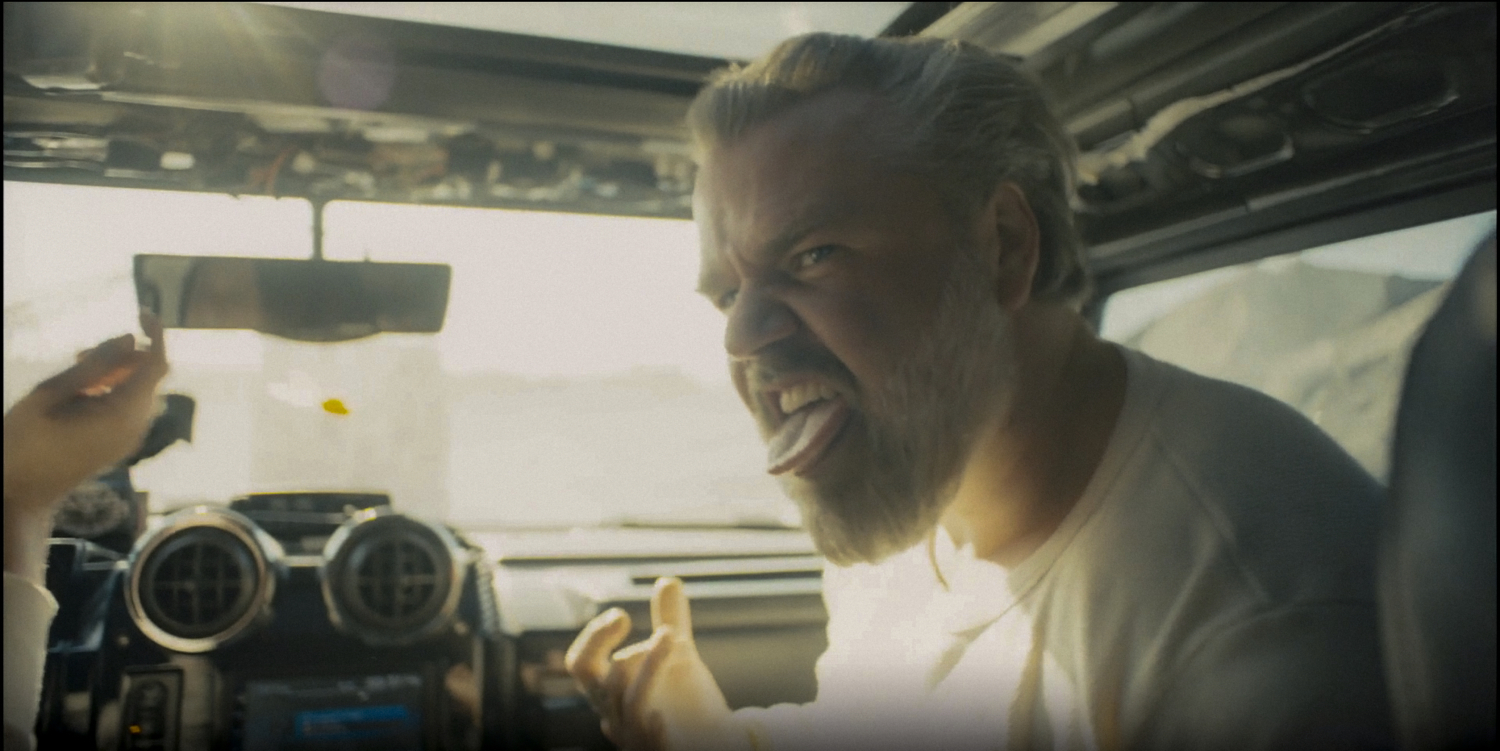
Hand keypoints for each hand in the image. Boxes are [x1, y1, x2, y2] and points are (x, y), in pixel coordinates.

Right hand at [4, 310, 168, 567]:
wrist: (17, 493)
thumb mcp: (50, 394)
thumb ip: (94, 364)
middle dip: (124, 356)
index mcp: (122, 415)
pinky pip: (130, 407)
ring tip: (75, 372)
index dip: (157, 334)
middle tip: (79, 355)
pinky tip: (80, 392)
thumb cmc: (23, 442)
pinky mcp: (121, 444)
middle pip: (150, 375)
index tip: (142, 312)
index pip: (157, 364)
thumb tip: (131, 338)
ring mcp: (130, 439)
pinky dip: (113, 390)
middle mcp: (136, 428)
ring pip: (140, 390)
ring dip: (116, 373)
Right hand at [565, 577, 747, 750]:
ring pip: (627, 699)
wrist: (714, 742)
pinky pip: (647, 737)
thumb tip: (667, 580)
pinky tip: (665, 710)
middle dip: (598, 643)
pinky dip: (652, 722)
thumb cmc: (687, 704)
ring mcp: (633, 735)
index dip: (594, 637)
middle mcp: (614, 712)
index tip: (621, 615)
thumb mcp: (679, 658)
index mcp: (611, 690)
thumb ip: (670, 621)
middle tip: (621, 616)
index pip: (582, 663)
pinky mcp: (655, 750)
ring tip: (673, 636)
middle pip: (587, 678)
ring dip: (649, 664)